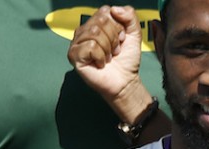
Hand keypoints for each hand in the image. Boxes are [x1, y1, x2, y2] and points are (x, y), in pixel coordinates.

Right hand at [67, 5, 151, 121]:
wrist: (126, 81)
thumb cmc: (127, 59)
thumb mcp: (134, 34)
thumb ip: (130, 16)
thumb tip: (114, 9)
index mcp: (95, 23)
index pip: (106, 12)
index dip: (118, 27)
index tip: (121, 40)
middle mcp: (83, 30)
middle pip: (100, 21)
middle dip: (114, 38)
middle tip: (115, 50)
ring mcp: (77, 42)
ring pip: (95, 32)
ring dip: (108, 48)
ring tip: (108, 57)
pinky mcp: (74, 55)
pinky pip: (90, 46)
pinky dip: (101, 56)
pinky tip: (101, 63)